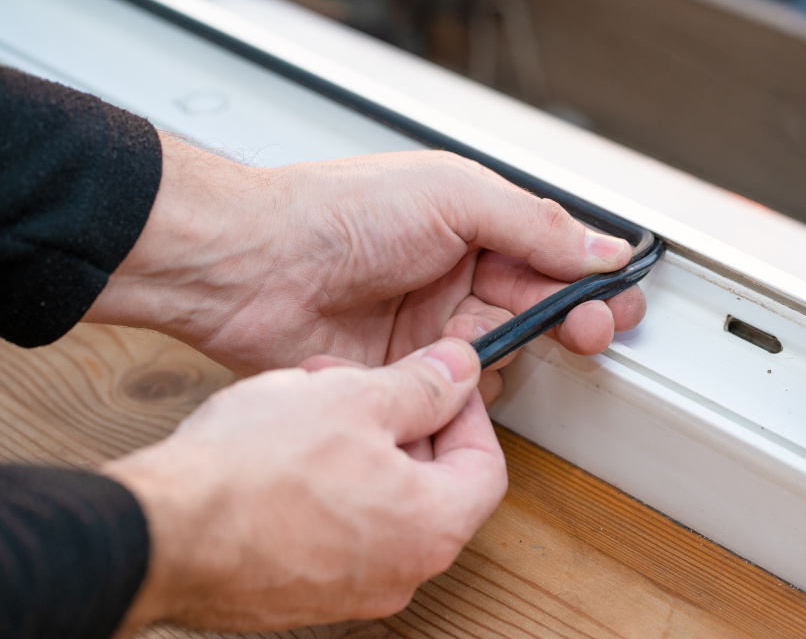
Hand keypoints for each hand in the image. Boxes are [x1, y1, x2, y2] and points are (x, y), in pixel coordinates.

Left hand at [86, 136, 647, 399]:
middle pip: (536, 303)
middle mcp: (455, 269)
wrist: (249, 265)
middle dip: (571, 317)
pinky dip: (470, 385)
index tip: (619, 296)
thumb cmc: (336, 211)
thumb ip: (536, 226)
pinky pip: (457, 386)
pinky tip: (466, 373)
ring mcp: (429, 321)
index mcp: (471, 218)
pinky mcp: (402, 368)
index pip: (552, 250)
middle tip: (593, 330)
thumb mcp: (455, 198)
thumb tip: (601, 246)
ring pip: (503, 348)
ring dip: (514, 350)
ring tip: (502, 337)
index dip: (590, 275)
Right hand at [104, 338, 504, 631]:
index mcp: (432, 528)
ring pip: (378, 501)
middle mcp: (401, 573)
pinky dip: (324, 484)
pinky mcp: (299, 593)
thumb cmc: (252, 471)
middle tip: (361, 382)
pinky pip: (334, 528)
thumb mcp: (355, 398)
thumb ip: (422, 387)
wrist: (158, 533)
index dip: (467, 412)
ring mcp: (349, 591)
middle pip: (432, 483)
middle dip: (401, 420)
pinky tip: (282, 446)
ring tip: (309, 402)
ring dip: (357, 444)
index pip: (485, 465)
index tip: (441, 382)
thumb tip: (460, 372)